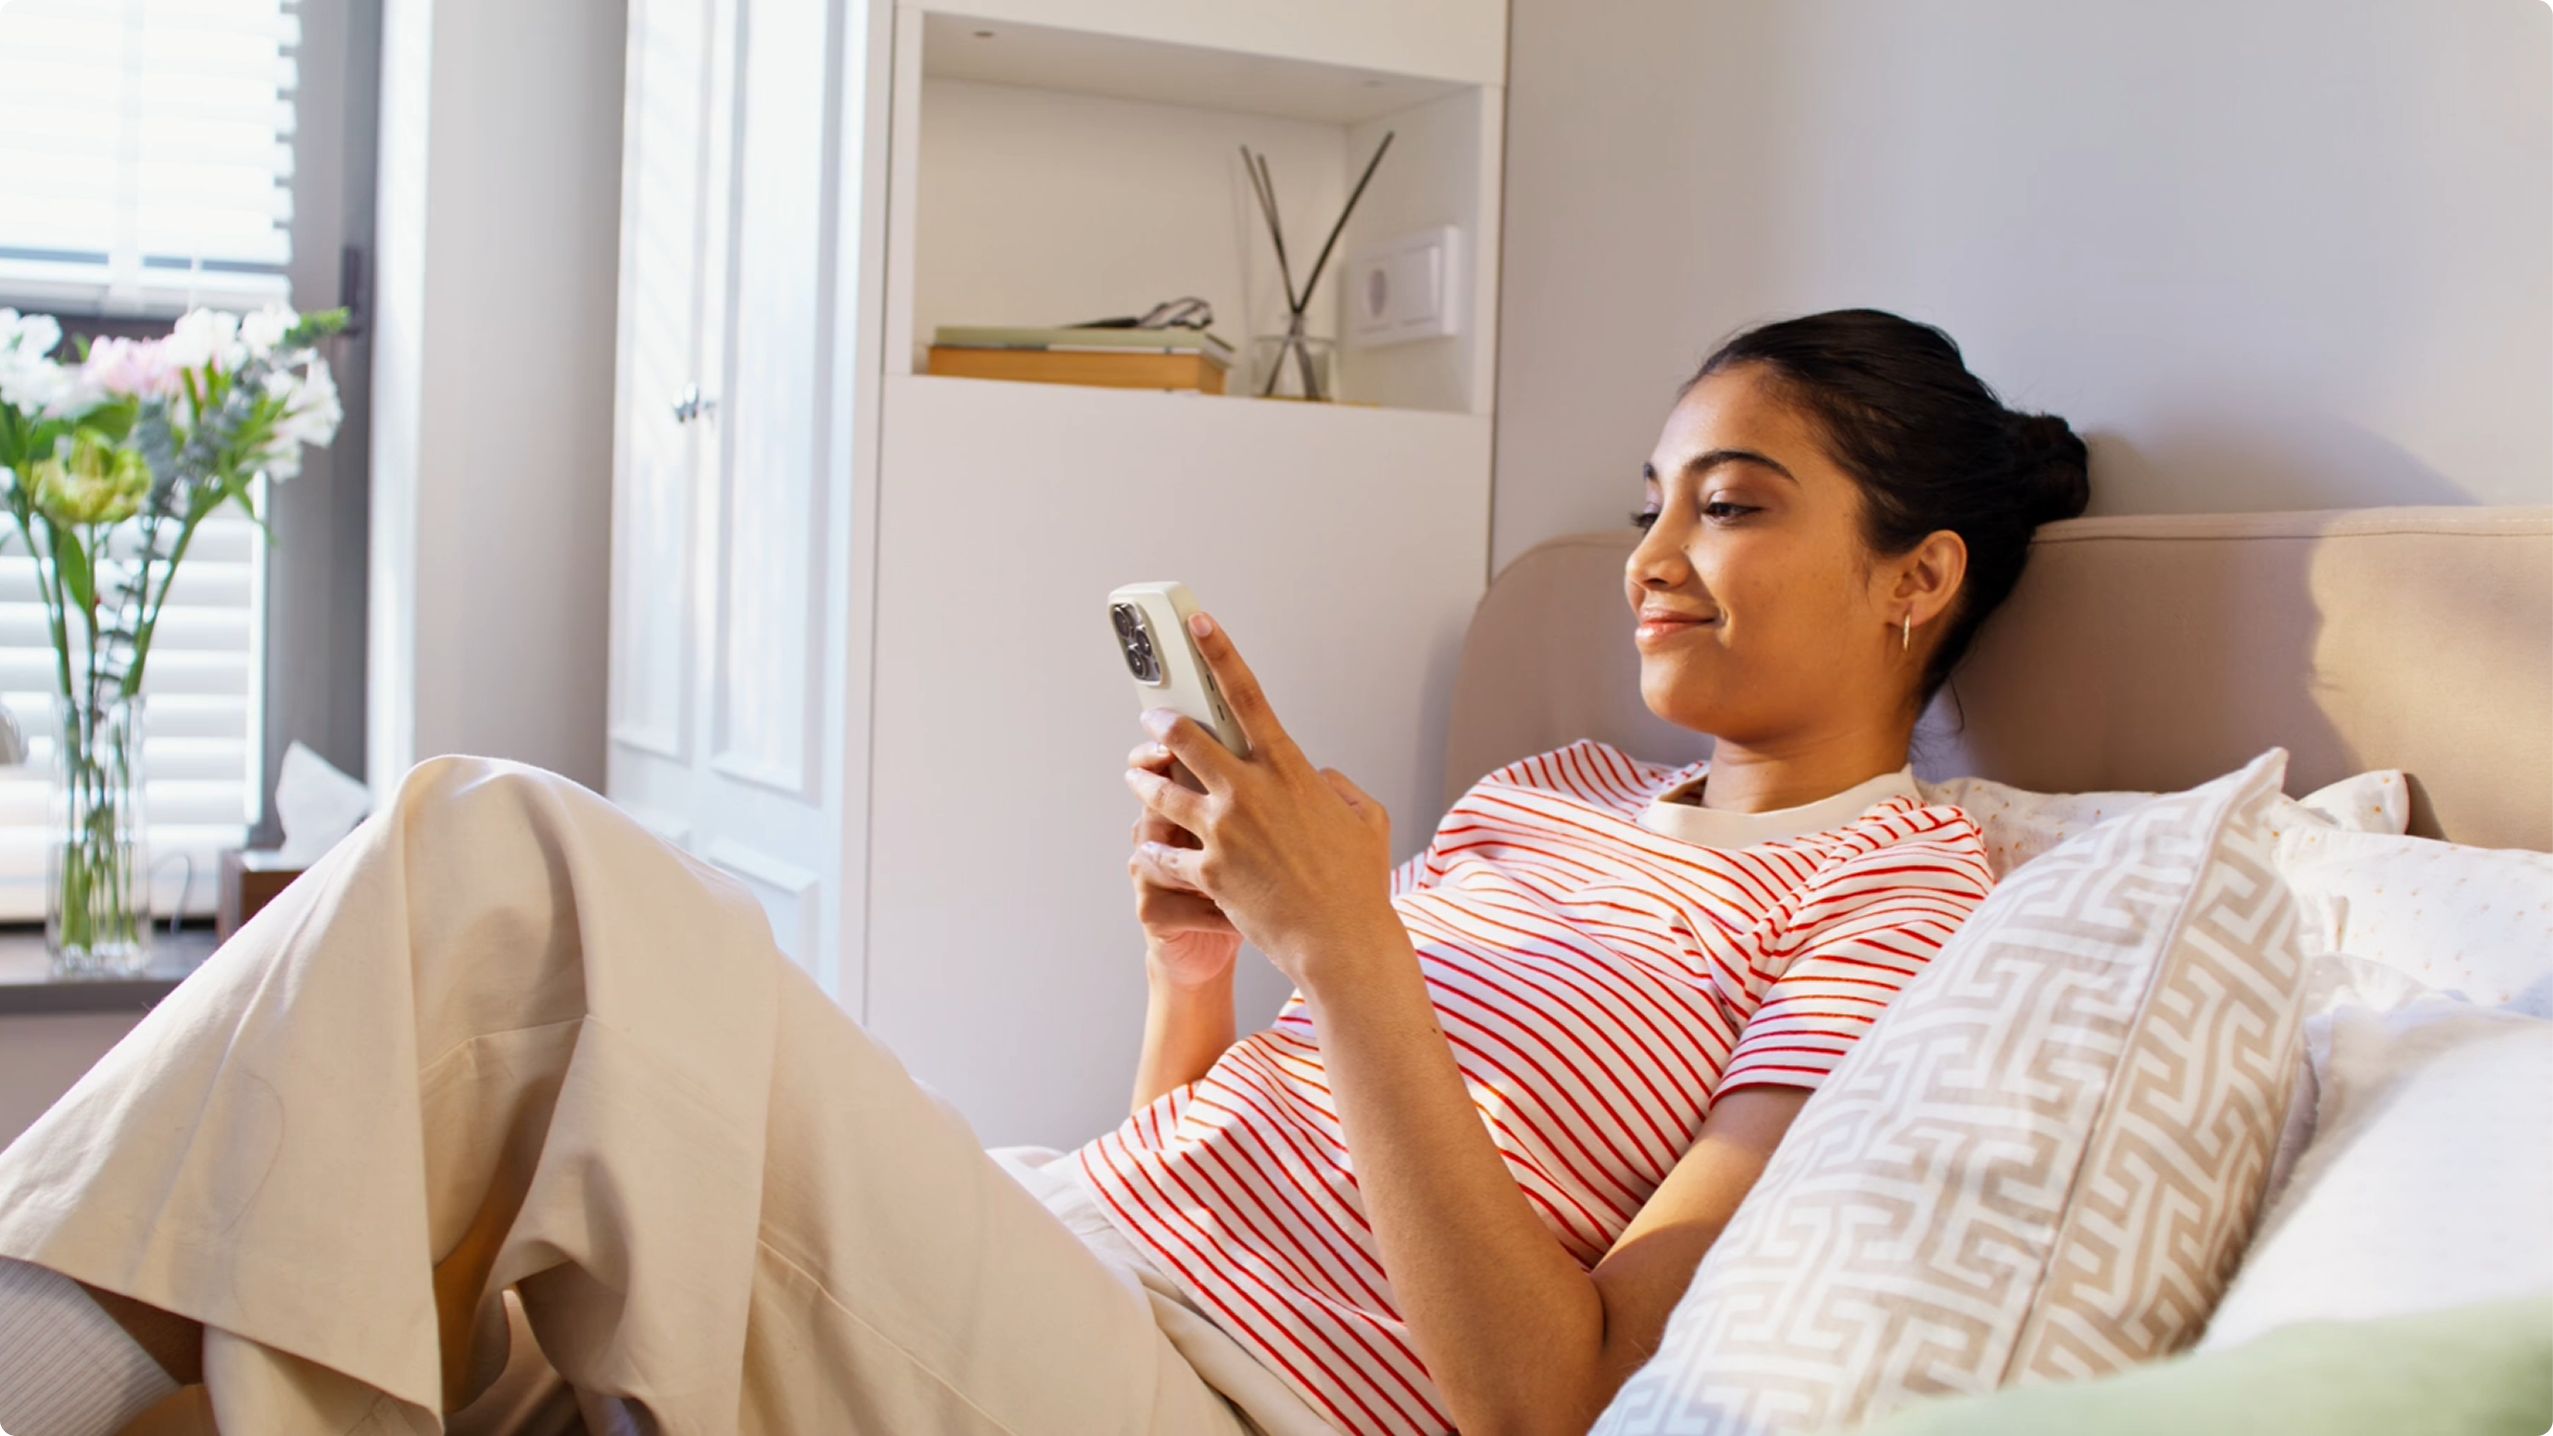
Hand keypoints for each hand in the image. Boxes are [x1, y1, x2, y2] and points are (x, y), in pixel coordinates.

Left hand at [1124, 612, 1399, 988]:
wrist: (1342, 942)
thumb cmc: (1359, 883)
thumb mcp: (1367, 818)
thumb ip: (1339, 786)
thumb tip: (1318, 777)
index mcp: (1289, 771)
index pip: (1247, 696)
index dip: (1220, 654)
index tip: (1199, 625)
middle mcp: (1250, 793)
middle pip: (1187, 739)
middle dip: (1163, 723)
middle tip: (1153, 718)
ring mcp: (1224, 833)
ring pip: (1162, 792)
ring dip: (1145, 782)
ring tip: (1138, 778)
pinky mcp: (1208, 873)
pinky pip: (1163, 852)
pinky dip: (1154, 849)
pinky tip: (1149, 848)